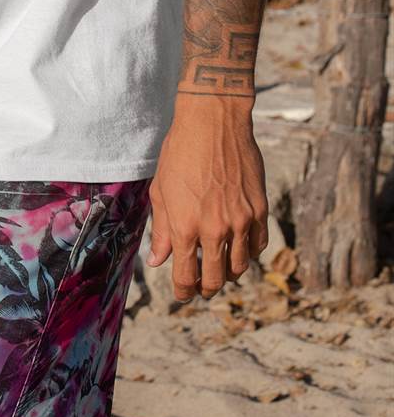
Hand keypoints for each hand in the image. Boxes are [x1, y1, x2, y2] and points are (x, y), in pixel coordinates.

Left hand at [146, 95, 268, 300]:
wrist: (213, 123)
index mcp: (186, 227)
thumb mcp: (161, 191)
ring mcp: (241, 221)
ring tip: (220, 269)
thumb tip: (157, 261)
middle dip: (206, 288)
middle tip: (202, 286)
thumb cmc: (180, 153)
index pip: (186, 277)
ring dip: (228, 273)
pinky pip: (258, 245)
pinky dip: (249, 253)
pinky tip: (240, 248)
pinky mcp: (260, 210)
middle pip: (215, 279)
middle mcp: (215, 230)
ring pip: (239, 267)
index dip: (184, 291)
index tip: (182, 294)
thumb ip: (162, 230)